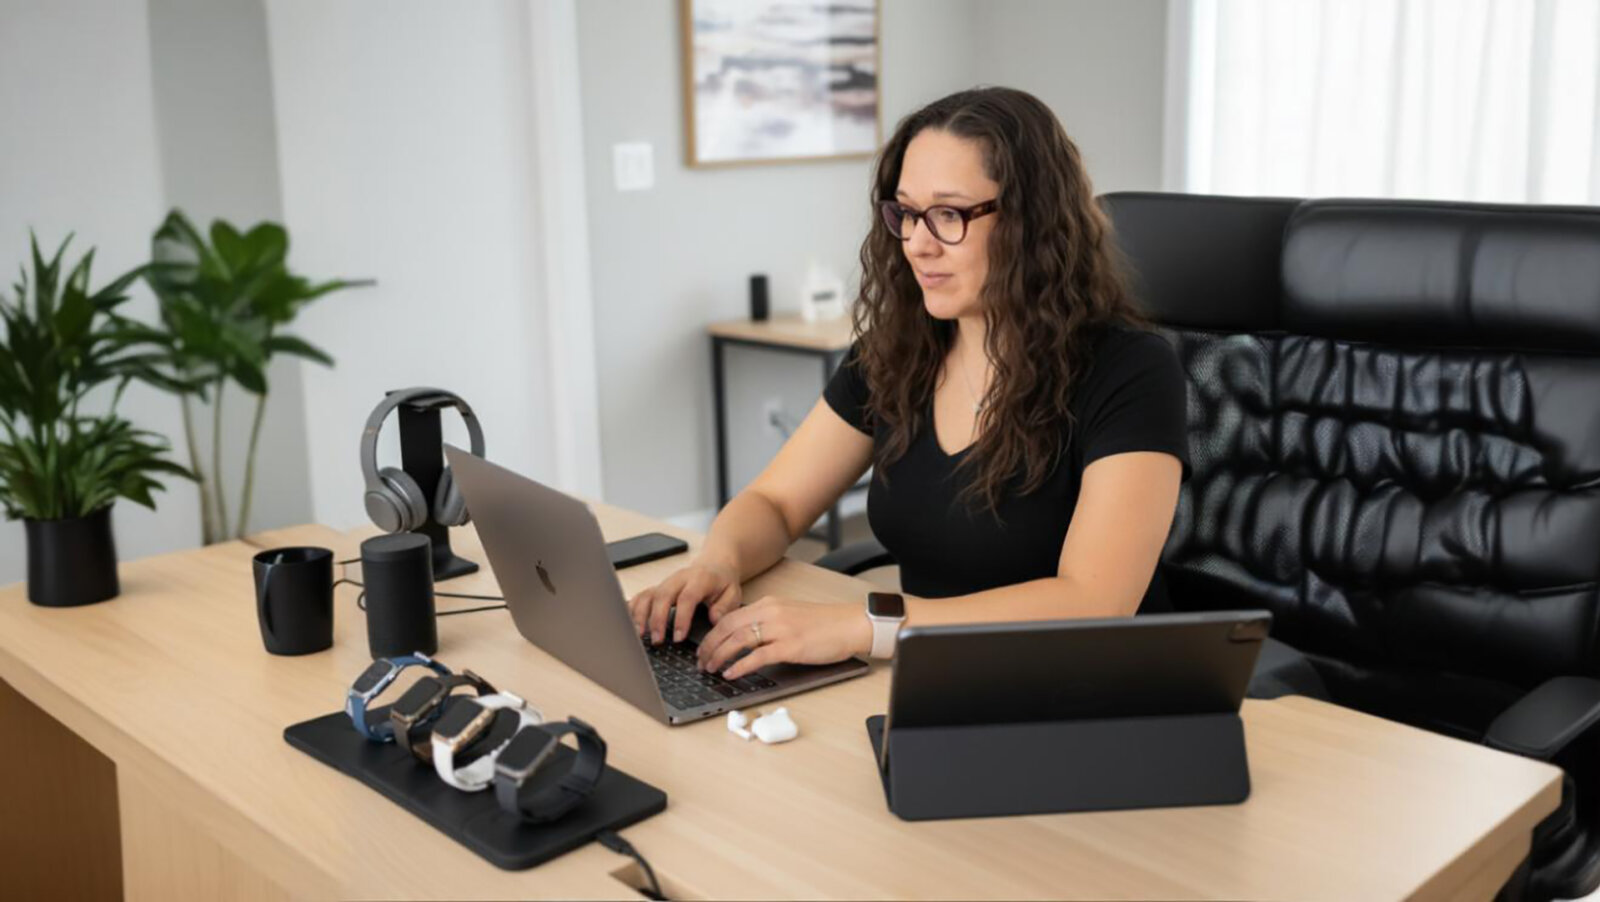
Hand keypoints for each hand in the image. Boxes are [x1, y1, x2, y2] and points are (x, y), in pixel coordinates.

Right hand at [627, 556, 742, 643]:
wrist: (715, 565)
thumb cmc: (723, 583)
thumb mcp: (732, 593)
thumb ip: (725, 607)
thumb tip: (714, 620)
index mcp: (700, 579)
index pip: (687, 597)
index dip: (681, 617)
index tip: (678, 637)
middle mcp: (679, 578)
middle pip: (662, 595)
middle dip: (657, 619)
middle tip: (658, 640)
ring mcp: (666, 582)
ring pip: (648, 594)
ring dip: (641, 615)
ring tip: (640, 635)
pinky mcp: (658, 587)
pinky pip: (641, 596)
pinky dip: (633, 610)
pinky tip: (631, 625)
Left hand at [696, 595, 872, 679]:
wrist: (851, 625)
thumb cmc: (826, 624)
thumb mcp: (791, 615)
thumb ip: (770, 622)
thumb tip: (747, 640)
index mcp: (770, 604)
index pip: (730, 617)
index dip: (712, 634)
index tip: (704, 647)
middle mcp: (771, 612)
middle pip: (727, 627)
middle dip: (709, 646)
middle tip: (700, 661)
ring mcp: (780, 629)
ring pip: (737, 640)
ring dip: (719, 656)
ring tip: (710, 669)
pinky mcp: (790, 646)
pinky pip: (756, 656)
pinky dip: (739, 666)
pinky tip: (731, 674)